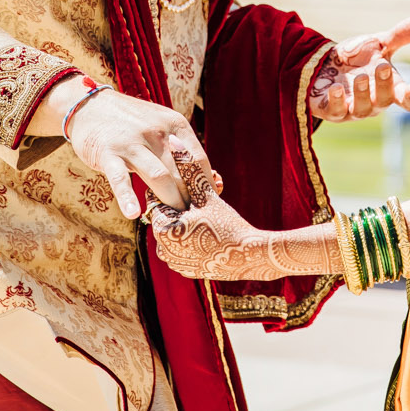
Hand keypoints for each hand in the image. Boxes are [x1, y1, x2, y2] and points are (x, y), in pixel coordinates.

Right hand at [61, 89, 209, 219]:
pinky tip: (134, 213)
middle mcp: (157, 131)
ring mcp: (132, 142)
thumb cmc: (132, 124)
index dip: (205, 186)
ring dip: (170, 201)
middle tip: (193, 221)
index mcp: (175, 123)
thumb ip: (181, 150)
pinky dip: (127, 197)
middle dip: (189, 199)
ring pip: (160, 176)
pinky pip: (120, 179)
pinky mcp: (108, 153)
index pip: (199, 160)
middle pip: (181, 173)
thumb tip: (211, 180)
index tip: (208, 205)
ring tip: (175, 221)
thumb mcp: (161, 127)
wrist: (90, 106)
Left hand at [148, 154, 332, 280]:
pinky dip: (192, 240)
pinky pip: (183, 248)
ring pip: (174, 232)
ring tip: (207, 219)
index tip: (195, 190)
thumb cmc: (227, 223)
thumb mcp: (206, 192)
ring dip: (185, 224)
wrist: (250, 258)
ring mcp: (174, 262)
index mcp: (163, 228)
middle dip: (181, 207)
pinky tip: (209, 234)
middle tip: (203, 204)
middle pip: (166, 216)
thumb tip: (173, 139)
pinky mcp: (185, 271)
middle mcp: (162, 248)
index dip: (177, 189)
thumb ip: (187, 166)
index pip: (159, 198)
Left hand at [310, 15, 409, 120]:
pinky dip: (337, 101)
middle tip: (383, 66)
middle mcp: (374, 102)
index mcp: (389, 88)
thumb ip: (399, 36)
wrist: (324, 63)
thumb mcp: (378, 45)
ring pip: (361, 109)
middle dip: (384, 85)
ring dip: (362, 94)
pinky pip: (336, 111)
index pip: (406, 99)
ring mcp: (353, 109)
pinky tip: (335, 88)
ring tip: (360, 77)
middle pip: (384, 101)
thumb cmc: (358, 58)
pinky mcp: (332, 110)